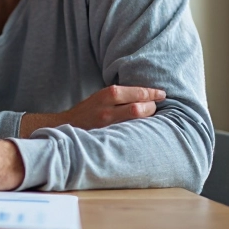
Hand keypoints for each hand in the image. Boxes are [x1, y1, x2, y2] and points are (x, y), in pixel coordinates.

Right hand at [20, 85, 165, 136]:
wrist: (67, 126)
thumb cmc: (87, 111)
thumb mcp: (100, 97)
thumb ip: (119, 96)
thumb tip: (144, 95)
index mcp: (107, 94)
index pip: (137, 92)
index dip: (152, 93)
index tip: (162, 94)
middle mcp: (108, 109)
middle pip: (140, 107)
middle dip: (152, 107)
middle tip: (155, 107)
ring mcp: (108, 124)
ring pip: (137, 121)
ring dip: (148, 119)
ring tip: (152, 118)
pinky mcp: (108, 136)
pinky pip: (130, 132)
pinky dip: (139, 129)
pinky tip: (144, 130)